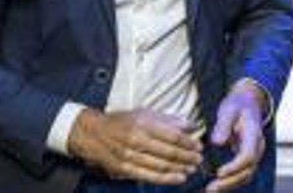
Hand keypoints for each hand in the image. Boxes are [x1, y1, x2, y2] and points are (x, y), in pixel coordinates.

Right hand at [67, 107, 202, 184]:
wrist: (93, 133)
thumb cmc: (121, 122)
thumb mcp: (144, 113)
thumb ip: (168, 119)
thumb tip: (191, 125)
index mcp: (142, 123)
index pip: (172, 135)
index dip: (188, 143)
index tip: (199, 146)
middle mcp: (136, 140)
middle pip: (168, 152)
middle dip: (187, 157)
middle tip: (199, 159)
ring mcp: (129, 156)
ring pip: (161, 166)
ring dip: (180, 169)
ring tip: (192, 168)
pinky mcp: (124, 169)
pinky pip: (149, 176)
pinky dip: (166, 178)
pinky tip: (179, 178)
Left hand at [206, 80, 267, 191]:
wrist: (248, 103)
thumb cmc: (238, 105)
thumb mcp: (229, 109)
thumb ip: (223, 125)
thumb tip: (217, 142)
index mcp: (254, 134)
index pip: (248, 155)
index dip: (234, 166)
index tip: (219, 172)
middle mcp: (257, 147)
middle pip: (247, 170)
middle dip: (229, 181)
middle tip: (211, 188)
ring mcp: (253, 154)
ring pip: (245, 176)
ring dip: (228, 185)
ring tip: (210, 190)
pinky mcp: (246, 159)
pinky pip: (240, 174)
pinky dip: (228, 182)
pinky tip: (214, 186)